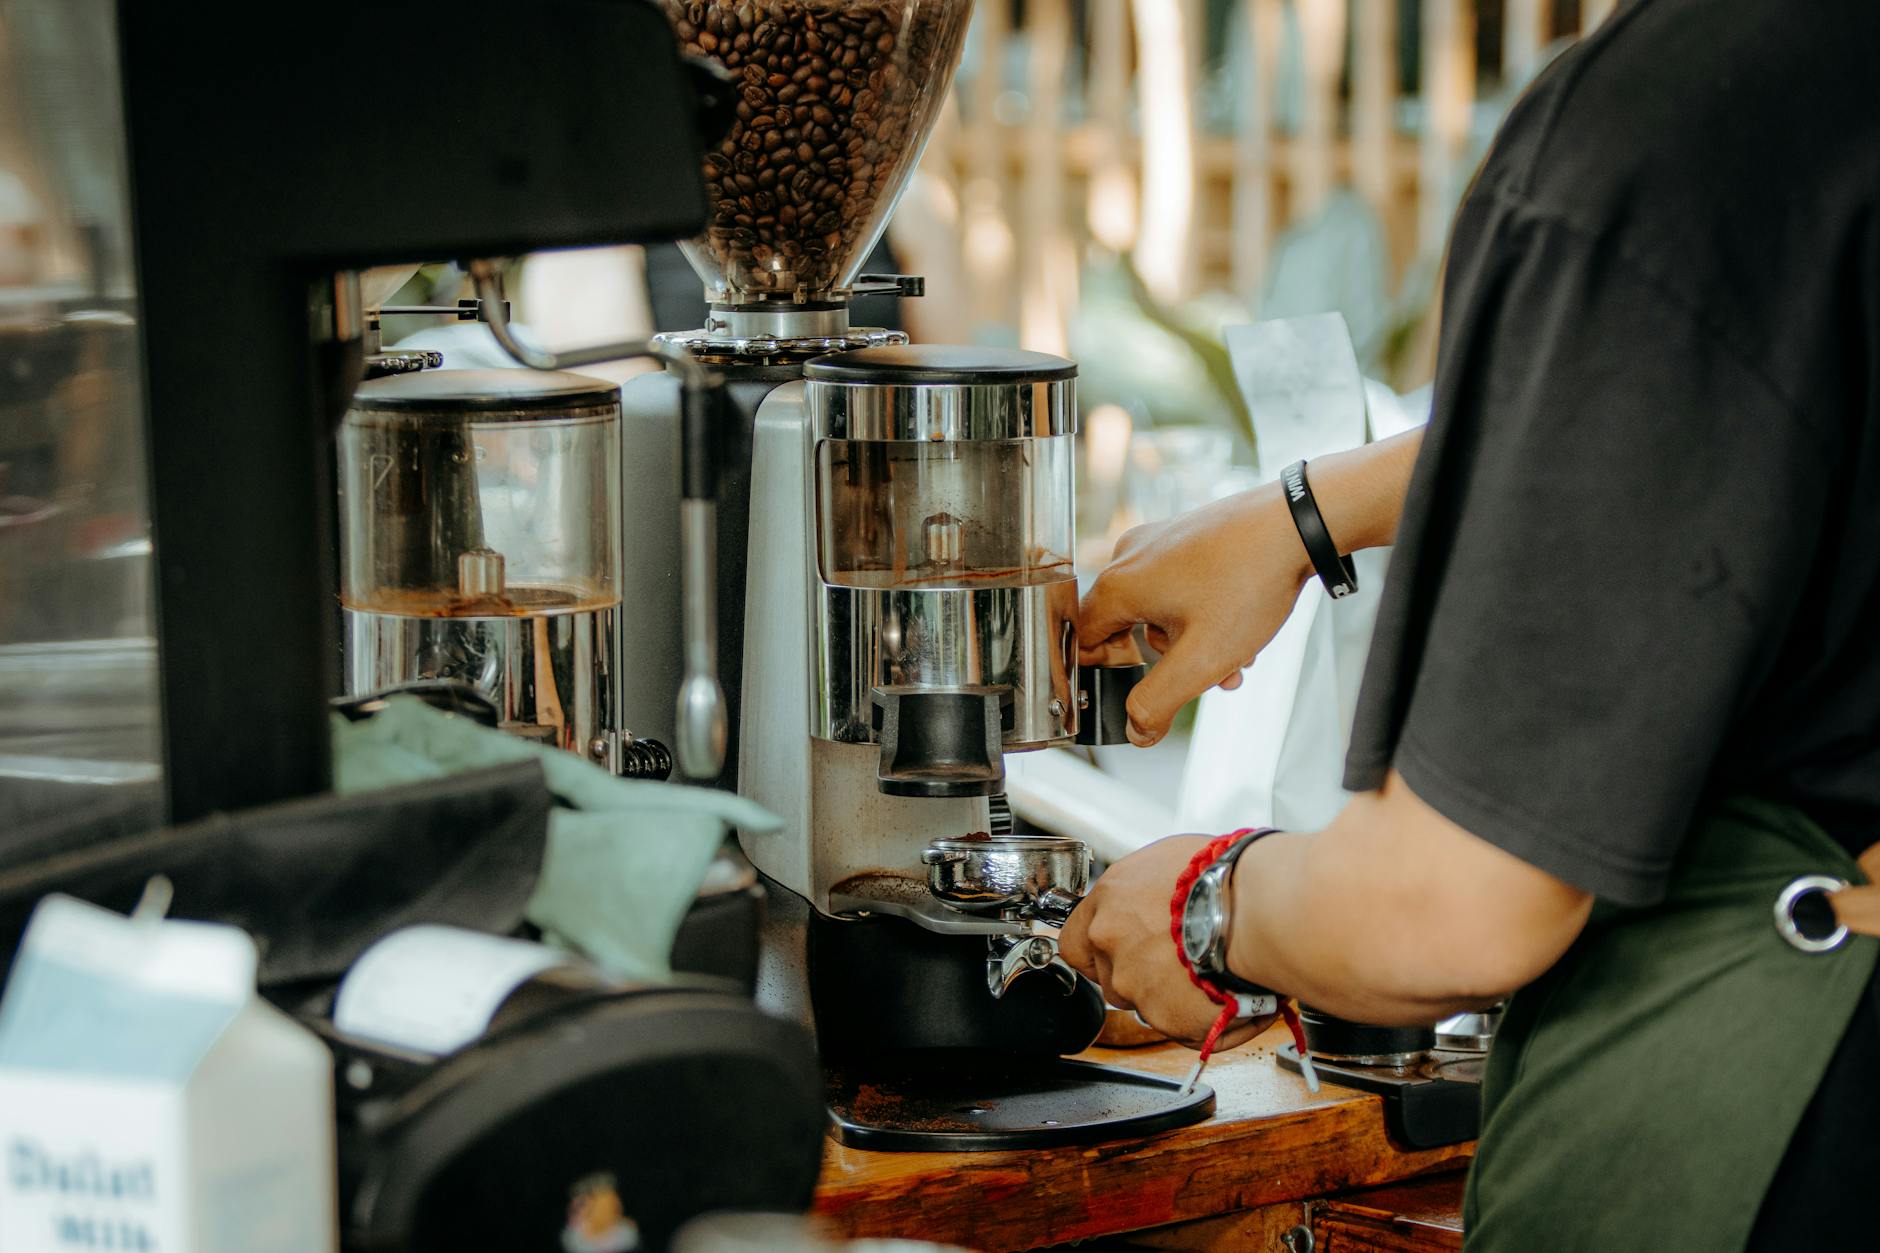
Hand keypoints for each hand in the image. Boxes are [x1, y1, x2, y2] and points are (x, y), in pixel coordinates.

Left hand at [1058, 835, 1276, 1051]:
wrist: (1256, 905)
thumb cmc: (1223, 873)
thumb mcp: (1167, 862)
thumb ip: (1141, 893)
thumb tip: (1148, 901)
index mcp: (1108, 901)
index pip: (1074, 942)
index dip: (1099, 951)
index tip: (1120, 952)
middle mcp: (1111, 943)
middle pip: (1112, 978)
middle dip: (1142, 976)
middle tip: (1181, 961)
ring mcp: (1136, 984)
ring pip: (1146, 1005)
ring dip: (1172, 998)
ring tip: (1211, 974)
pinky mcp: (1168, 1018)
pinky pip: (1182, 1028)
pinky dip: (1203, 1018)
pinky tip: (1228, 992)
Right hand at [1079, 485, 1309, 745]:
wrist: (1297, 524)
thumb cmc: (1248, 583)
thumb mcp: (1201, 659)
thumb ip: (1158, 702)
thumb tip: (1135, 731)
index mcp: (1118, 585)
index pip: (1084, 642)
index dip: (1108, 674)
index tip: (1142, 690)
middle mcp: (1129, 556)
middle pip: (1127, 629)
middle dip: (1170, 662)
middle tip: (1209, 677)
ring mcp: (1157, 541)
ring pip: (1159, 610)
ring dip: (1193, 641)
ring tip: (1238, 655)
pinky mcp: (1184, 535)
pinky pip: (1178, 586)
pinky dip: (1204, 614)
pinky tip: (1241, 625)